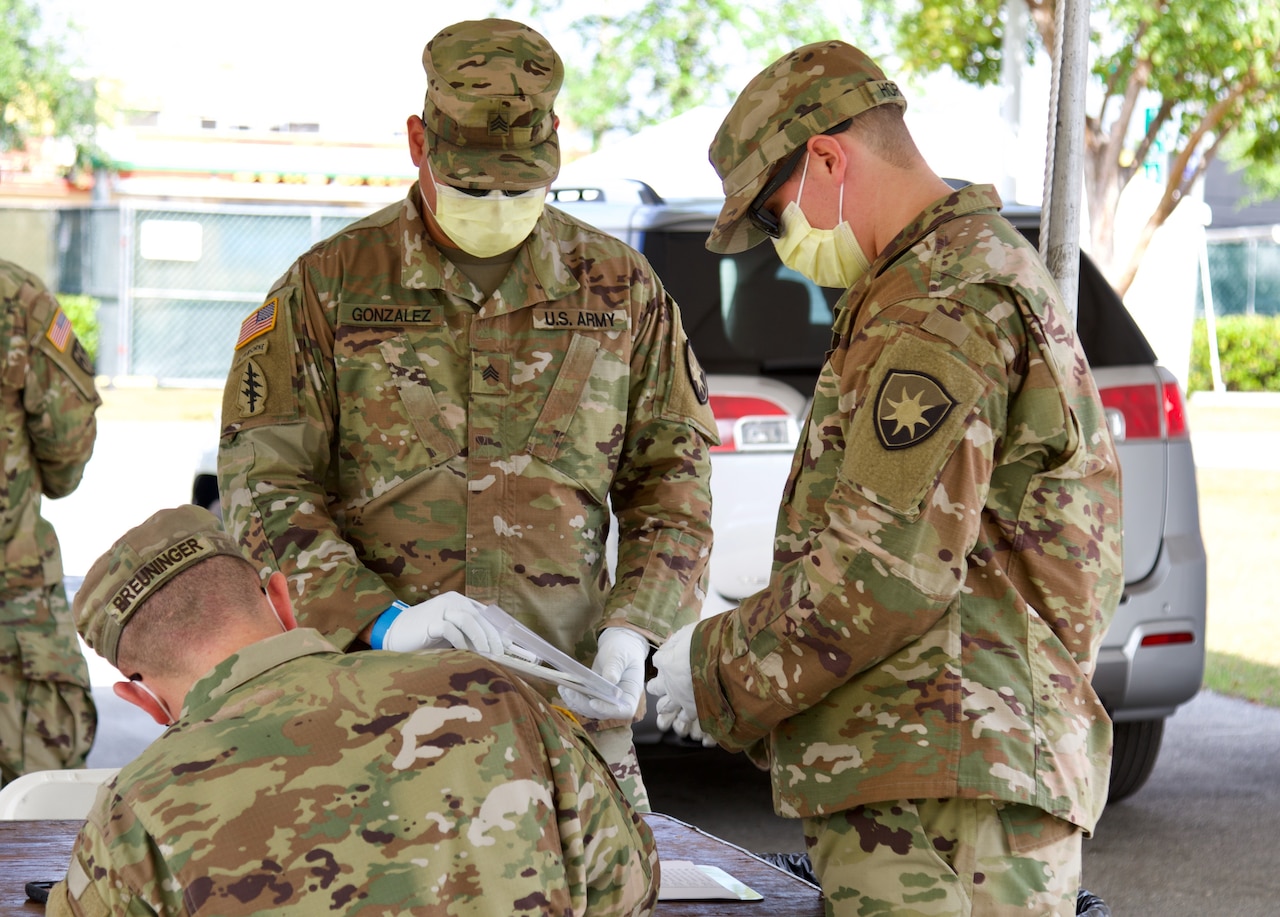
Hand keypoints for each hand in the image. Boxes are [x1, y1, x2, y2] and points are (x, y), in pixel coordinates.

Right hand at [377, 593, 502, 654]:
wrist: (394, 632)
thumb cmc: (425, 634)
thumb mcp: (451, 632)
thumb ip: (468, 633)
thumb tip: (494, 648)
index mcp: (459, 601)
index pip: (485, 613)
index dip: (498, 628)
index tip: (509, 645)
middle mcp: (452, 601)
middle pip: (480, 617)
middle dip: (493, 636)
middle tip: (500, 654)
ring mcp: (440, 609)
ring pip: (468, 619)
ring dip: (480, 638)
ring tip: (487, 653)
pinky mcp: (430, 621)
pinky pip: (450, 629)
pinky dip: (460, 641)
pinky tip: (464, 651)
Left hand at [559, 627, 648, 719]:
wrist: (618, 647)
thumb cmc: (624, 650)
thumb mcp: (621, 655)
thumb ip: (615, 667)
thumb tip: (610, 680)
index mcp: (631, 695)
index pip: (623, 710)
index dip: (608, 709)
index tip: (593, 702)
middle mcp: (618, 702)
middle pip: (602, 712)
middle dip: (584, 704)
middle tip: (569, 691)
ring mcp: (605, 701)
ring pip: (589, 709)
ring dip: (575, 701)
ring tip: (563, 688)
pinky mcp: (593, 696)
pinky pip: (582, 701)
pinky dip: (572, 697)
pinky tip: (563, 687)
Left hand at [646, 622, 715, 746]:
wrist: (721, 660)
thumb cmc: (706, 642)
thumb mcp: (689, 632)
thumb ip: (679, 639)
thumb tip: (673, 644)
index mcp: (666, 662)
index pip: (658, 661)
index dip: (664, 659)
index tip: (670, 657)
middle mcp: (669, 682)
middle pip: (654, 688)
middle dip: (657, 687)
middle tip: (664, 685)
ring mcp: (680, 697)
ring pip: (665, 708)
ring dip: (666, 707)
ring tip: (670, 707)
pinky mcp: (694, 709)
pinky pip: (685, 718)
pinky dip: (687, 717)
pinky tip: (691, 716)